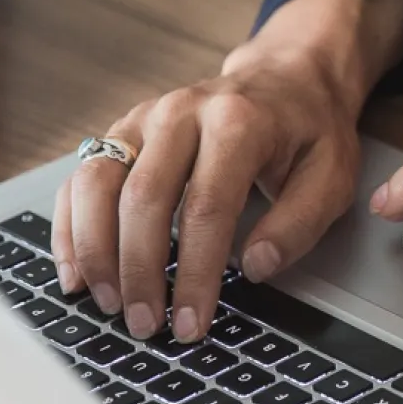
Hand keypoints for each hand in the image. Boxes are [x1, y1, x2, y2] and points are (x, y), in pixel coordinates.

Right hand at [53, 47, 360, 341]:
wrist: (287, 78)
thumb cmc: (308, 131)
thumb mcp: (332, 175)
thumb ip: (299, 223)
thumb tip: (256, 268)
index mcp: (238, 123)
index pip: (206, 207)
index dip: (196, 273)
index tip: (192, 322)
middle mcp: (181, 113)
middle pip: (142, 198)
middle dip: (140, 271)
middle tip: (146, 325)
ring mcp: (143, 118)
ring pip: (96, 184)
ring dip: (96, 252)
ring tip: (109, 304)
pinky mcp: (121, 130)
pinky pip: (80, 179)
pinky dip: (71, 228)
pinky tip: (77, 272)